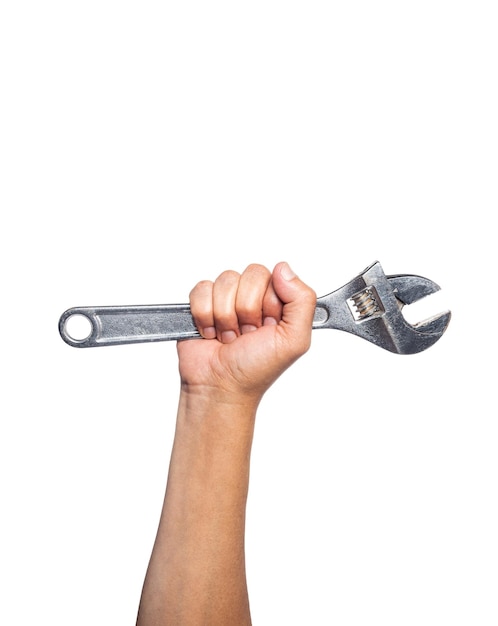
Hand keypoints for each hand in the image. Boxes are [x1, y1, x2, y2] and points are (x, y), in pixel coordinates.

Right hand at [177, 262, 316, 401]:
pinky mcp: (201, 302)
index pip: (275, 276)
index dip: (269, 303)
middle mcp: (254, 297)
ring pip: (225, 281)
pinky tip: (212, 333)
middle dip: (247, 311)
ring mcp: (227, 298)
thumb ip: (302, 301)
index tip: (268, 327)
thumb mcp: (294, 340)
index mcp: (279, 302)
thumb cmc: (256, 369)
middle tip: (248, 334)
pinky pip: (202, 289)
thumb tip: (284, 268)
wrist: (221, 387)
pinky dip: (205, 316)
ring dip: (226, 317)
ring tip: (230, 337)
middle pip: (250, 275)